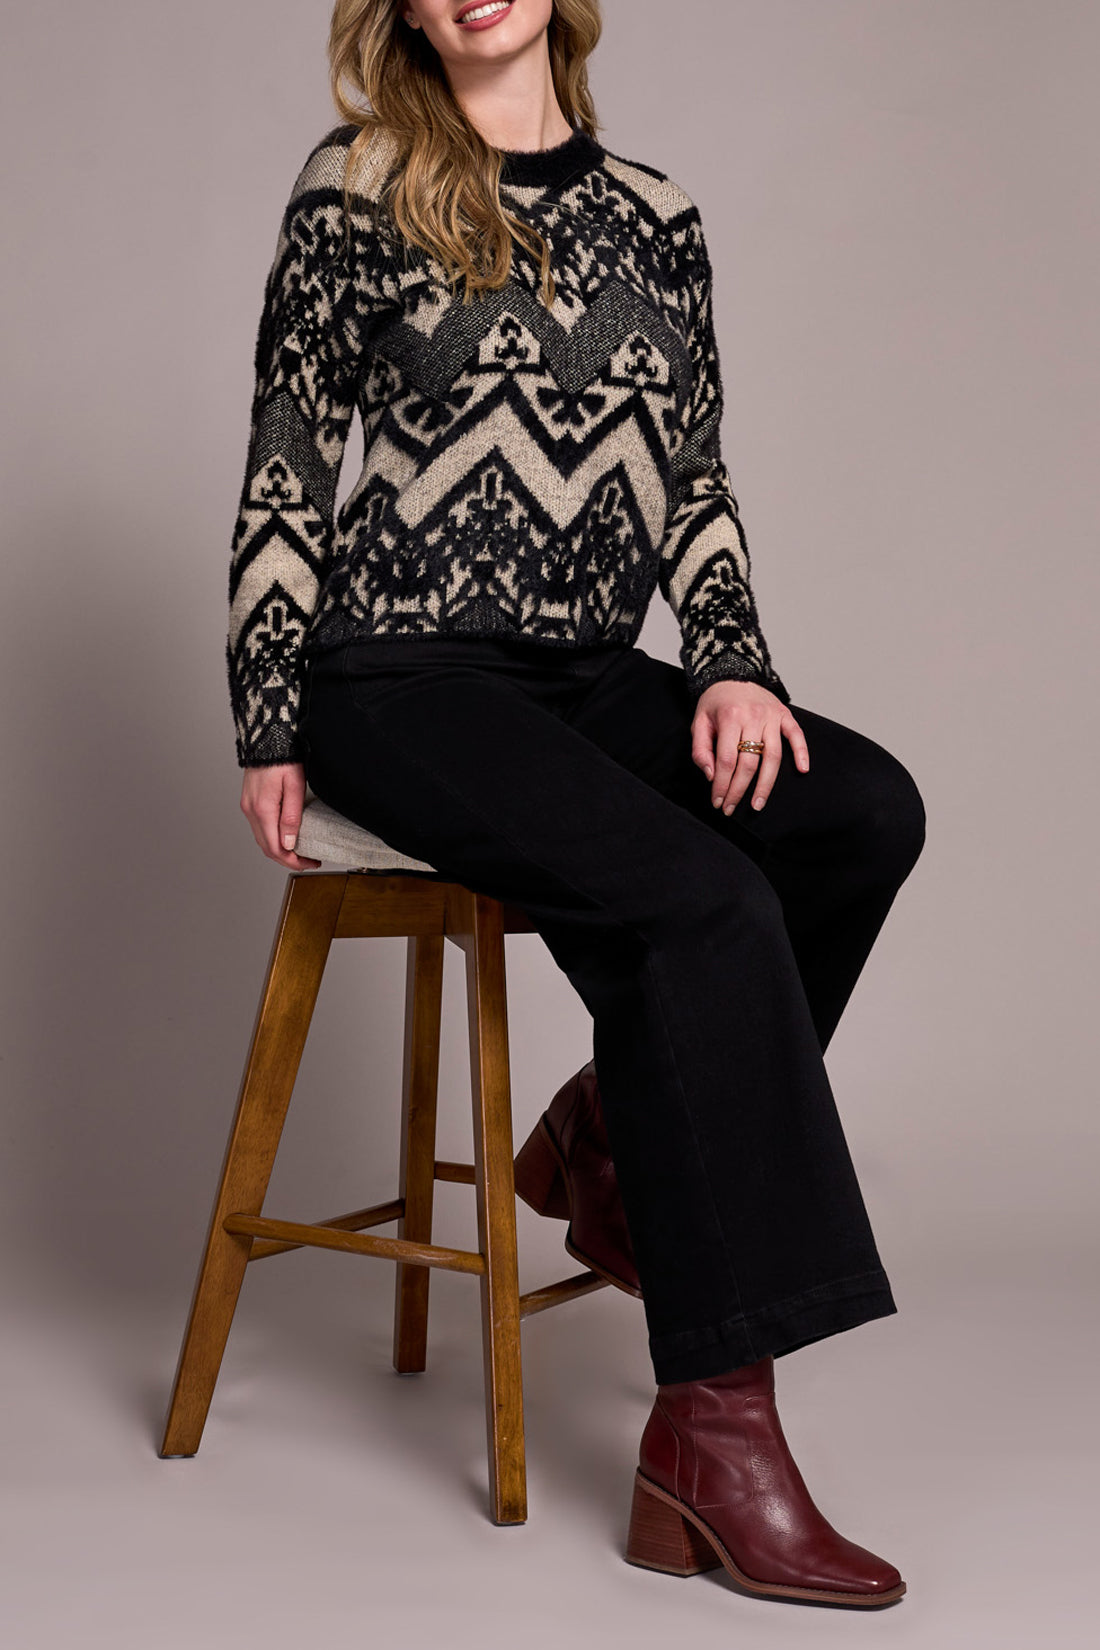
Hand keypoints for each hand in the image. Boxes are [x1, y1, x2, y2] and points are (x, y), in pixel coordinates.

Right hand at [240, 762, 322, 868]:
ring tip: (299, 851)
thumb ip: (291, 817)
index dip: (293, 861)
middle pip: (267, 848)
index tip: (310, 863)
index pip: (275, 849)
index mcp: (262, 809)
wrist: (267, 737)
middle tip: (308, 860)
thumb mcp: (295, 786)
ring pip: (262, 839)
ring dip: (279, 849)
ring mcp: (248, 806)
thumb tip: (288, 844)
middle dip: (287, 859)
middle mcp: (251, 810)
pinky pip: (259, 828)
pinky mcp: (249, 801)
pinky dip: (272, 837)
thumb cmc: (284, 757)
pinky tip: (285, 836)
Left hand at [691, 680, 809, 813]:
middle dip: (738, 790)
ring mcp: (771, 716)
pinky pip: (797, 735)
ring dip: (766, 784)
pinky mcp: (785, 714)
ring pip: (773, 756)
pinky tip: (803, 770)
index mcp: (730, 718)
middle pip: (749, 763)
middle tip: (731, 808)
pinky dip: (802, 752)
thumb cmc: (715, 703)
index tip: (717, 801)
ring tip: (758, 803)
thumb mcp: (698, 723)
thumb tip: (711, 775)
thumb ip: (700, 750)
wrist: (732, 675)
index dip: (721, 785)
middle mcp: (753, 717)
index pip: (726, 760)